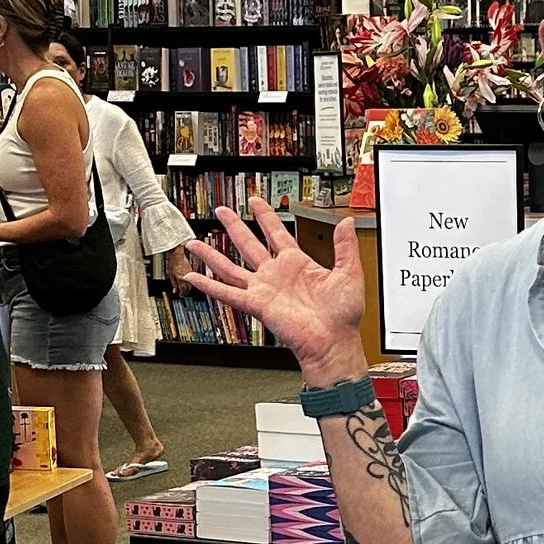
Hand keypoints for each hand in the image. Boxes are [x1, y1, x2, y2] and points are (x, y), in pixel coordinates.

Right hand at [182, 199, 365, 370]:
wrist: (334, 342)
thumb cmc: (343, 316)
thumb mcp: (350, 273)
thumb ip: (346, 246)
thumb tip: (346, 223)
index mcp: (297, 264)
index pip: (276, 233)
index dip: (265, 216)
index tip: (255, 202)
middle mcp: (276, 275)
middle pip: (248, 244)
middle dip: (234, 226)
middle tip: (222, 212)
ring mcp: (264, 289)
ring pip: (231, 267)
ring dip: (212, 254)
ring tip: (194, 241)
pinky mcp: (256, 304)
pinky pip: (227, 293)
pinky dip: (208, 285)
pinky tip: (193, 276)